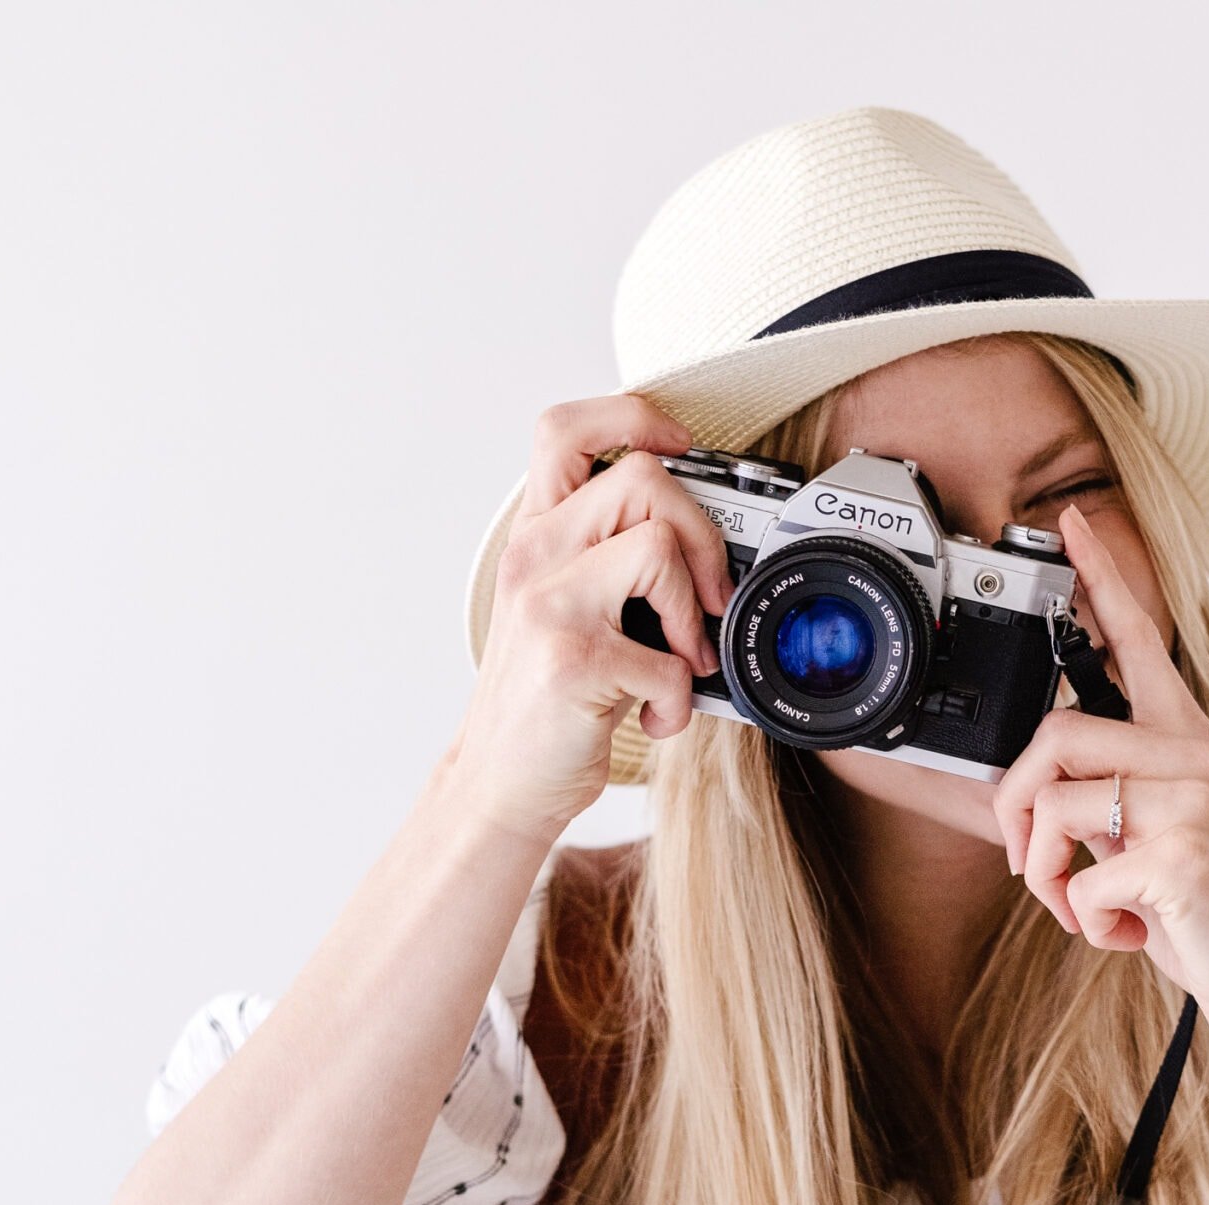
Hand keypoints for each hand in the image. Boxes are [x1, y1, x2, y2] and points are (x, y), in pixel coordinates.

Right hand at [441, 395, 729, 842]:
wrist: (499, 782)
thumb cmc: (546, 697)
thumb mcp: (565, 607)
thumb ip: (611, 560)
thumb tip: (707, 539)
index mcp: (537, 535)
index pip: (566, 428)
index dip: (635, 418)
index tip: (683, 450)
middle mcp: (535, 557)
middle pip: (642, 477)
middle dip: (702, 535)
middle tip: (709, 599)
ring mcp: (549, 606)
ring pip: (659, 547)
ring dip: (695, 613)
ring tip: (681, 659)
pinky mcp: (573, 662)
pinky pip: (670, 658)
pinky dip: (680, 700)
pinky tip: (654, 715)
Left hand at [990, 505, 1208, 1075]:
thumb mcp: (1169, 844)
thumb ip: (1120, 802)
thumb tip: (1045, 794)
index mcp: (1194, 748)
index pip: (1142, 641)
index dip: (1104, 577)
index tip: (1072, 523)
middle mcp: (1197, 761)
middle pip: (1053, 734)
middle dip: (1012, 808)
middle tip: (1027, 864)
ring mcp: (1192, 806)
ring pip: (1052, 807)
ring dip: (1043, 878)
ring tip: (1086, 912)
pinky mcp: (1179, 860)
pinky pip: (1078, 881)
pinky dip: (1084, 923)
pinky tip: (1130, 937)